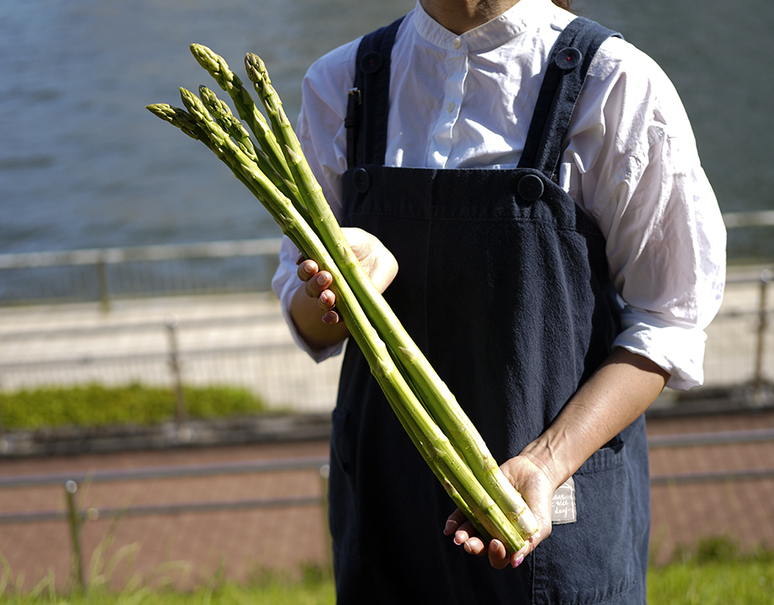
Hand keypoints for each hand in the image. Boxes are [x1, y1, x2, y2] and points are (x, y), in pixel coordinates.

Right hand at [295, 227, 397, 323]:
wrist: (378, 254)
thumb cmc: (356, 243)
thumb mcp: (343, 237)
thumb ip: (325, 241)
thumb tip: (303, 255)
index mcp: (317, 266)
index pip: (305, 272)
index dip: (306, 270)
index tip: (311, 265)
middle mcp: (322, 283)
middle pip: (311, 289)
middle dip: (315, 284)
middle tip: (326, 277)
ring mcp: (336, 296)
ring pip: (323, 303)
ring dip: (323, 301)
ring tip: (329, 296)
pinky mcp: (349, 306)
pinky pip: (338, 316)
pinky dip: (332, 318)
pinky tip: (330, 316)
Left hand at [443, 454, 555, 568]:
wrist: (533, 471)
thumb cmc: (539, 501)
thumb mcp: (540, 525)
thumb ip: (529, 544)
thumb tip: (515, 561)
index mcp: (510, 542)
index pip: (499, 558)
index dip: (496, 556)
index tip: (496, 544)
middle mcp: (494, 532)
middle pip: (481, 546)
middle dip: (475, 547)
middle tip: (470, 544)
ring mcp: (483, 517)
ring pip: (469, 532)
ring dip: (462, 536)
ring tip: (459, 537)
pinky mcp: (475, 502)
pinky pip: (461, 514)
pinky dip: (454, 521)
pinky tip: (449, 527)